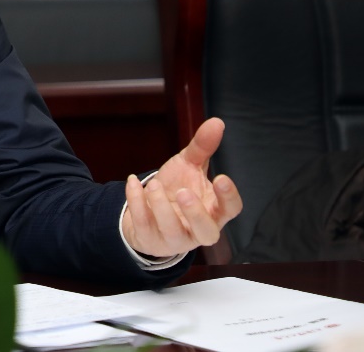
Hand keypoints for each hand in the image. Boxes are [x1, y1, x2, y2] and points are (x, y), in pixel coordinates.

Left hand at [121, 117, 242, 258]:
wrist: (148, 210)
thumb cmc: (176, 188)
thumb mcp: (188, 166)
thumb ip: (203, 147)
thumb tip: (217, 122)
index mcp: (213, 210)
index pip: (231, 210)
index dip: (229, 197)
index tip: (221, 179)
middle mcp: (197, 229)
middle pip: (207, 232)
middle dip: (196, 214)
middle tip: (184, 192)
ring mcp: (174, 238)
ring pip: (173, 231)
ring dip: (161, 207)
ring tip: (154, 183)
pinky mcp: (150, 240)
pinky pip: (143, 225)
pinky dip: (136, 203)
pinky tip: (133, 182)